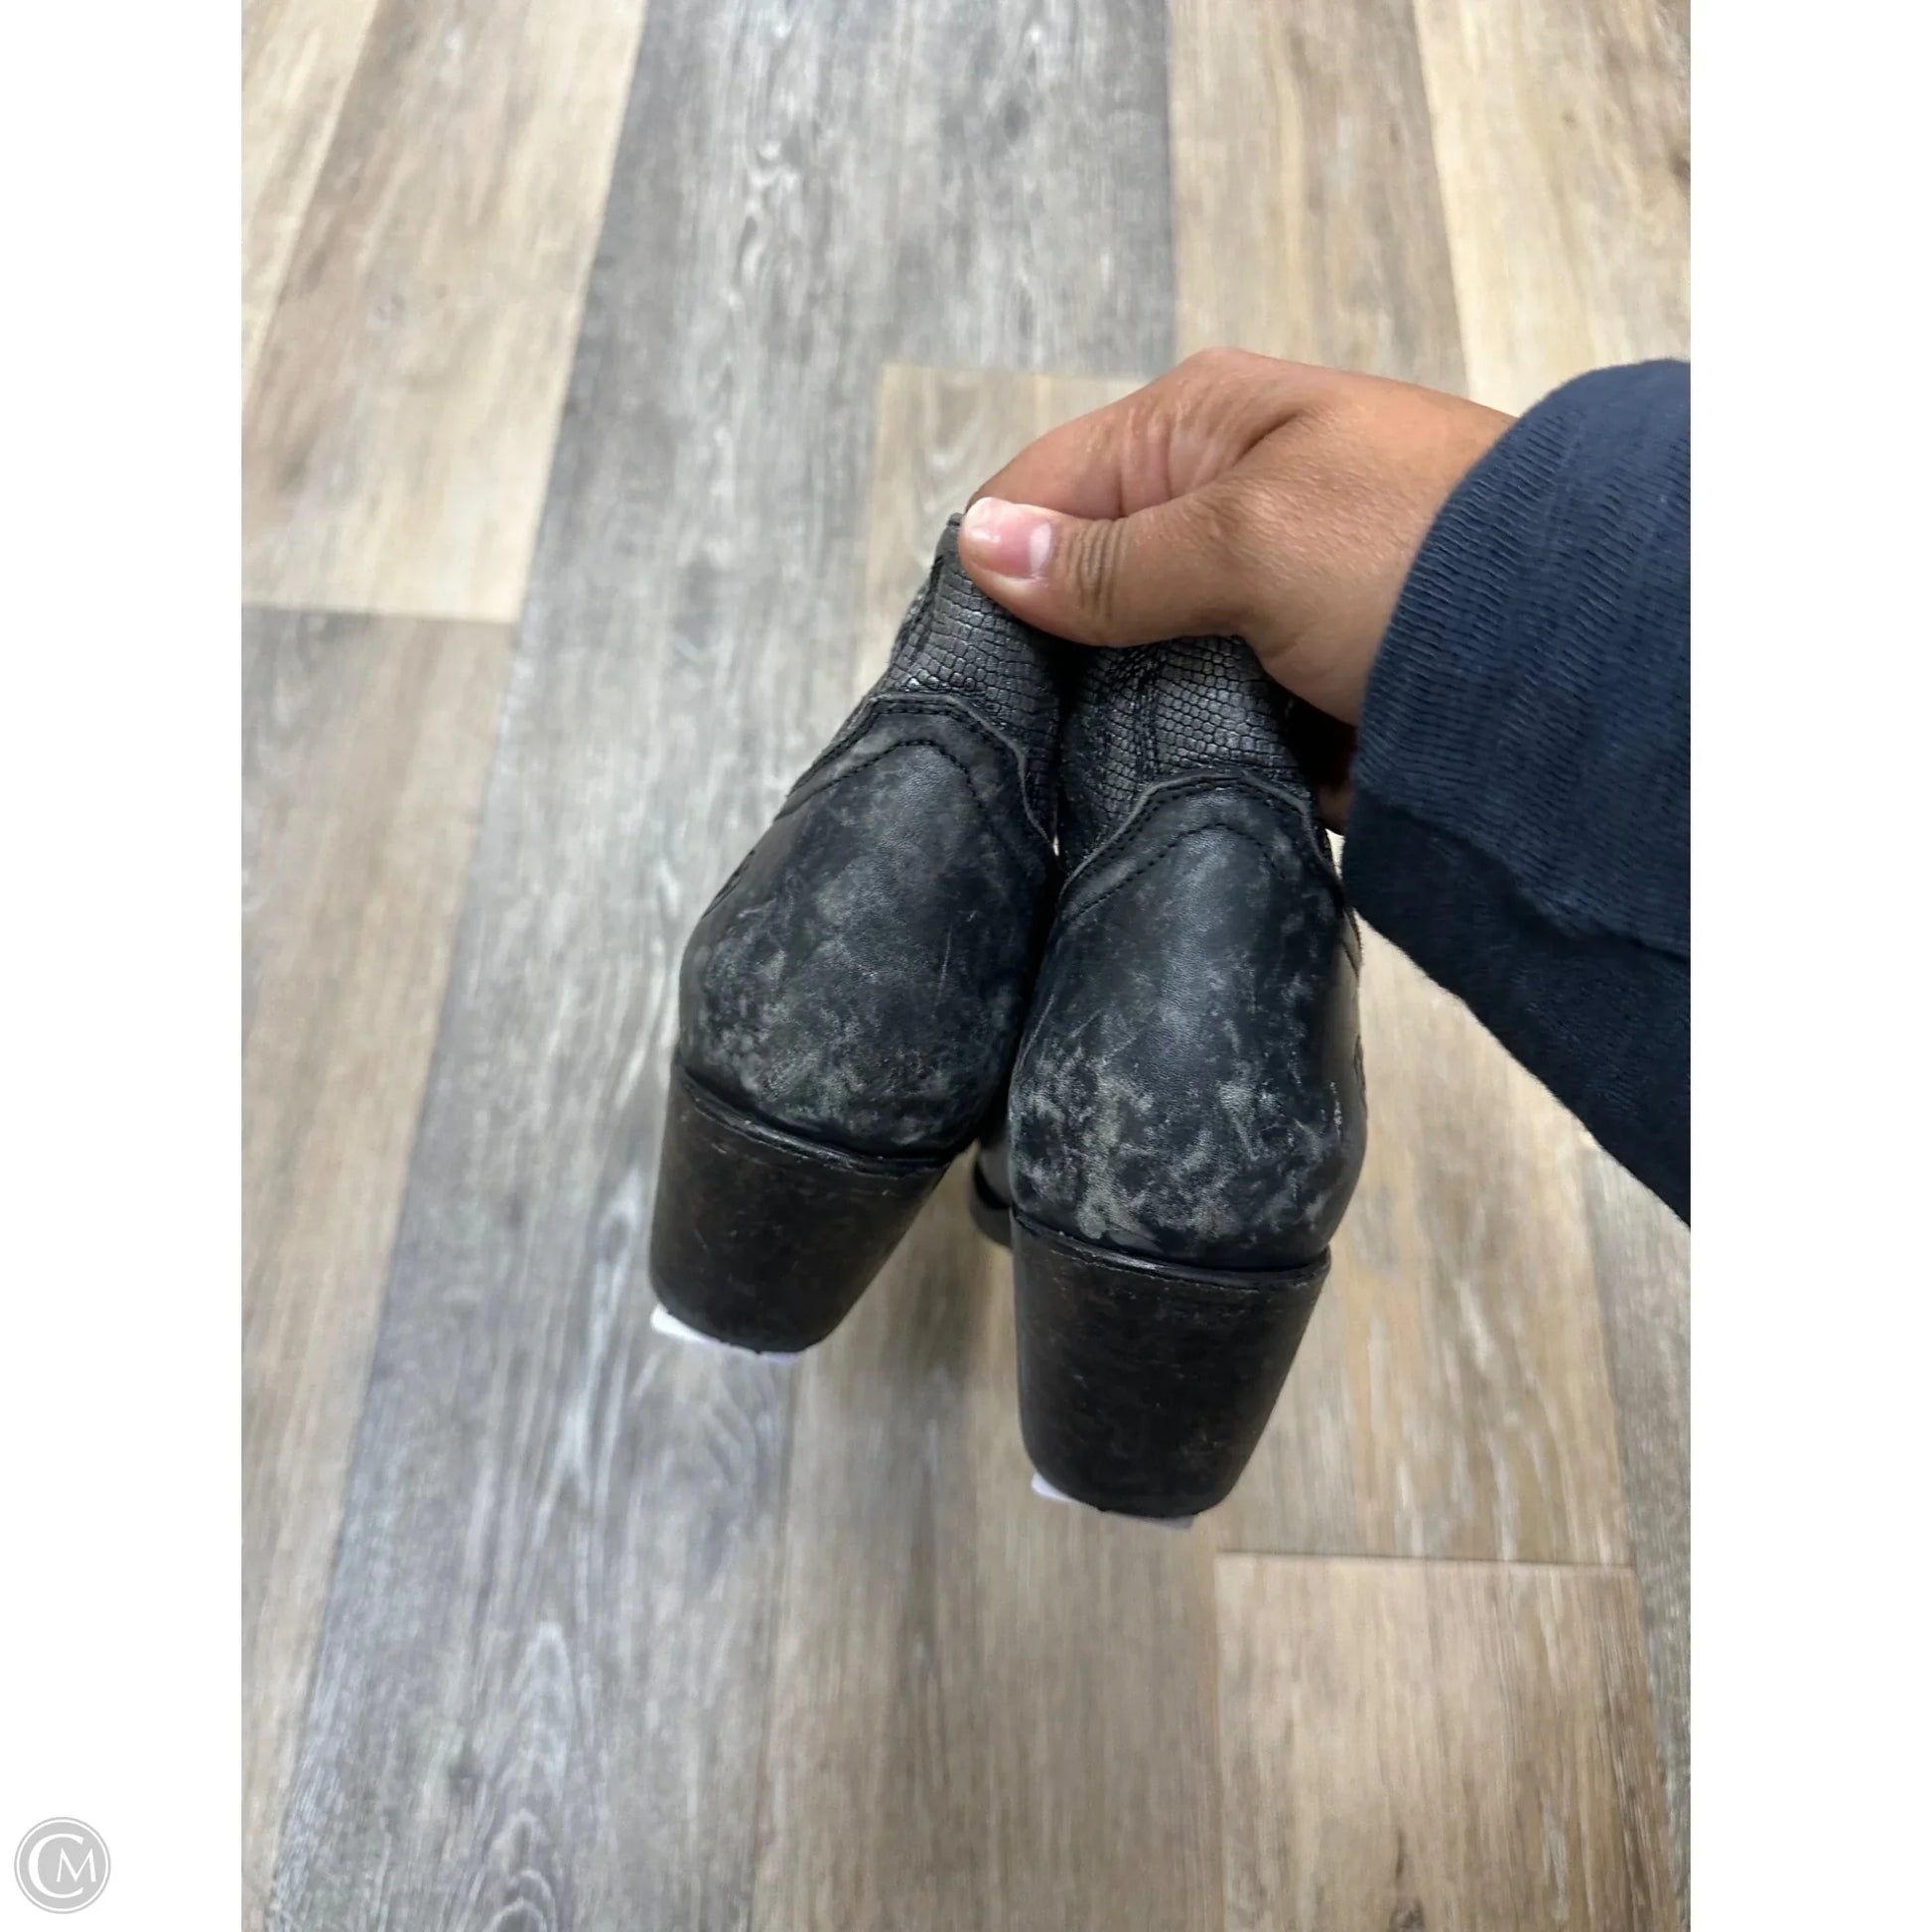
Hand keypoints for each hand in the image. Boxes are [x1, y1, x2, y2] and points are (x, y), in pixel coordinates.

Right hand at [956, 350, 1511, 813]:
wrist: (1587, 661)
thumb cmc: (1417, 559)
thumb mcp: (1246, 536)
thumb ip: (1110, 559)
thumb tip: (978, 545)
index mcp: (1199, 430)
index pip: (1044, 489)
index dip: (992, 570)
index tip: (954, 671)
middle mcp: (1221, 508)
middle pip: (1084, 590)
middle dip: (1050, 663)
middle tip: (1008, 749)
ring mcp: (1259, 607)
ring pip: (1138, 672)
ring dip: (1115, 724)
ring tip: (1071, 790)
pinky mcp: (1292, 693)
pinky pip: (1202, 727)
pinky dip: (1182, 763)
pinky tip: (1145, 806)